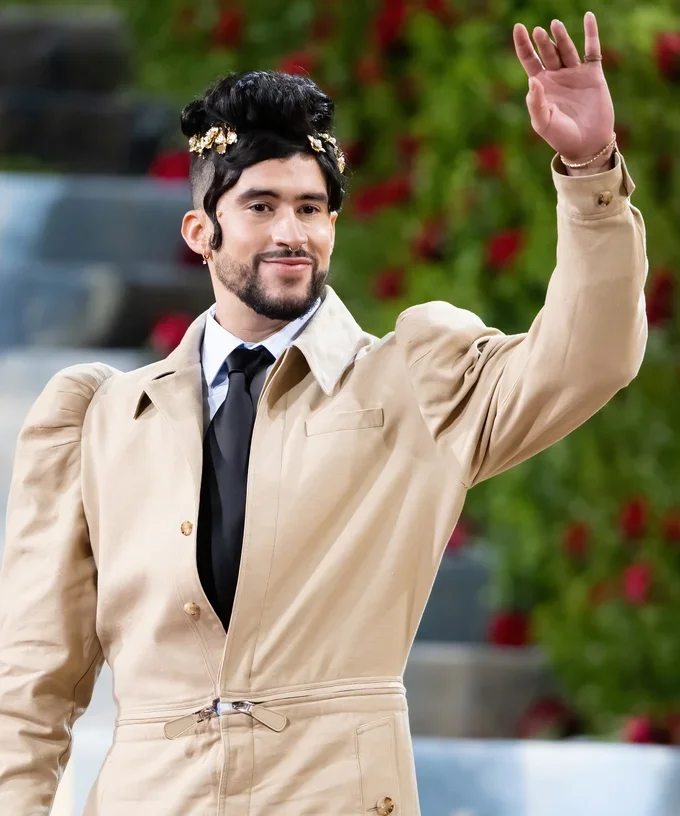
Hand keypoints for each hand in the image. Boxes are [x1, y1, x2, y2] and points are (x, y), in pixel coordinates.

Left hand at [513, 11, 614, 163]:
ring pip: (566, 49)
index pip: (529, 60)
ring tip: (554, 26)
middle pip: (547, 52)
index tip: (518, 28)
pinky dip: (591, 33)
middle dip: (542, 42)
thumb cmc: (561, 137)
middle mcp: (556, 76)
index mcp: (541, 86)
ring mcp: (574, 73)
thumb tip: (532, 80)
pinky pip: (592, 50)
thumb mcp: (543, 123)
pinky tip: (588, 17)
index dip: (523, 44)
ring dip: (561, 37)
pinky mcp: (593, 74)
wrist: (587, 145)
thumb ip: (535, 103)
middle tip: (538, 32)